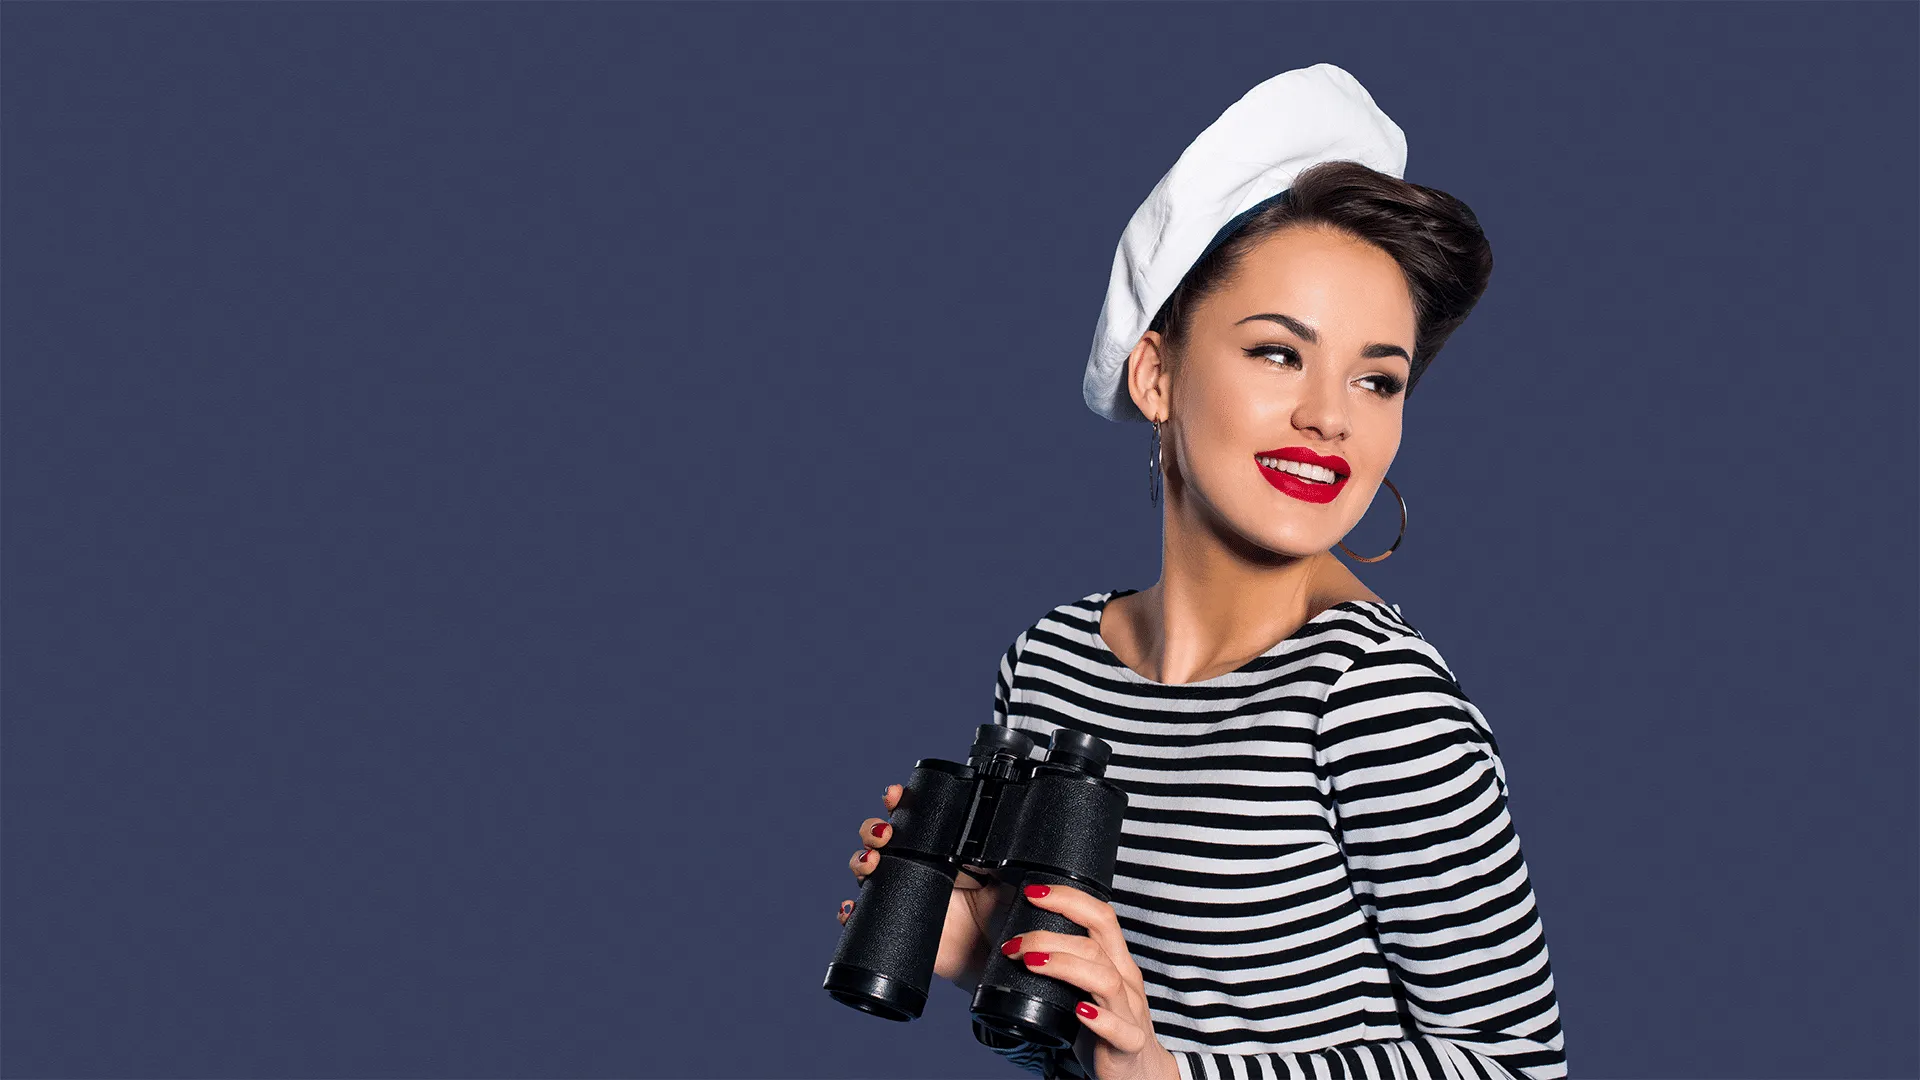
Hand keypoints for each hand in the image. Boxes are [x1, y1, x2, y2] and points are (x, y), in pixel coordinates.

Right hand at [838, 783, 1015, 990]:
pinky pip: (862, 917)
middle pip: (880, 839)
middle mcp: (917, 867)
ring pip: (866, 870)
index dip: (898, 802)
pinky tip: (851, 908)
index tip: (894, 795)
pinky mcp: (895, 925)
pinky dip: (850, 912)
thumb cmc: (1007, 911)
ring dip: (860, 861)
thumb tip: (996, 826)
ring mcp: (902, 894)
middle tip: (884, 835)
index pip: (912, 817)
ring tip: (871, 864)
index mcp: (942, 848)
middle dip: (873, 830)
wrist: (1000, 957)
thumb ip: (1001, 852)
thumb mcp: (1010, 875)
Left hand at [998, 884, 1180, 1079]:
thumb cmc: (1107, 1025)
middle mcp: (1126, 981)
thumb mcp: (1089, 986)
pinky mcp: (1129, 1044)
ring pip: (1105, 980)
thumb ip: (1069, 962)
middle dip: (1051, 934)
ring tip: (1032, 962)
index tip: (1033, 892)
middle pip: (1096, 943)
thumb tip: (1023, 938)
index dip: (1069, 898)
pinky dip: (1100, 1019)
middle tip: (1015, 942)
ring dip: (1066, 966)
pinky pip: (1120, 1030)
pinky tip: (1078, 1012)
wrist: (1139, 1073)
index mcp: (1116, 962)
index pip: (1100, 916)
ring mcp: (1130, 1012)